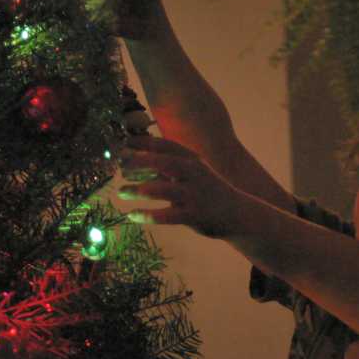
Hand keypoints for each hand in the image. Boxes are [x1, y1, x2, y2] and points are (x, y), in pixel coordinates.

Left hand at [117, 135, 242, 237]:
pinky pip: (165, 216)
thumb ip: (167, 165)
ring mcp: (194, 195)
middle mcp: (194, 174)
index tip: (124, 144)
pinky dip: (146, 215)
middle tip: (121, 167)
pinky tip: (132, 215)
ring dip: (137, 190)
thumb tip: (134, 157)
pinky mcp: (193, 216)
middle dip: (139, 162)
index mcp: (192, 160)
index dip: (143, 142)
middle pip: (163, 162)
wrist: (237, 214)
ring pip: (160, 190)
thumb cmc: (207, 191)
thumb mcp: (192, 172)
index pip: (166, 145)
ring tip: (121, 191)